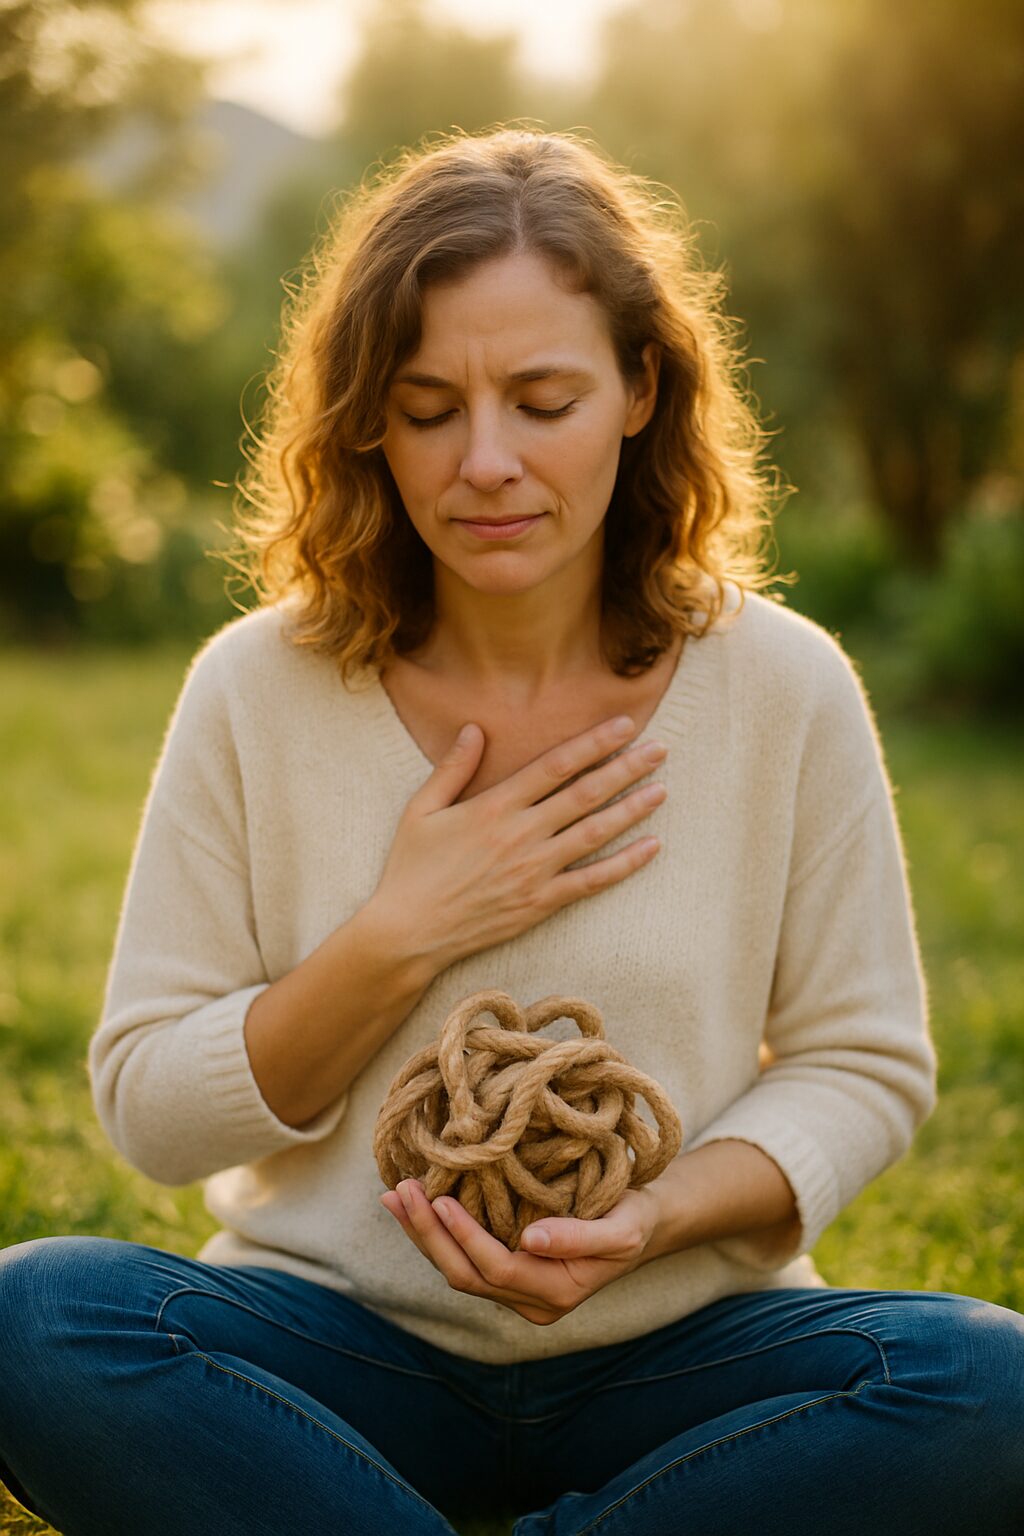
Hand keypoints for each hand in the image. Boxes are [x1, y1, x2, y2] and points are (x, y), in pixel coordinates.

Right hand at [368, 714, 667, 972]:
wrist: (409, 932)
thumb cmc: (411, 868)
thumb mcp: (420, 810)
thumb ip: (452, 768)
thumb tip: (476, 729)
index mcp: (493, 806)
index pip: (555, 765)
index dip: (593, 743)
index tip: (624, 725)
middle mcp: (521, 835)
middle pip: (586, 794)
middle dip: (627, 768)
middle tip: (660, 749)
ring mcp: (534, 871)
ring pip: (595, 833)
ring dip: (632, 810)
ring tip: (662, 790)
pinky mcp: (540, 903)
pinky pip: (591, 882)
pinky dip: (624, 865)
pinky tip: (651, 848)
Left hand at [380, 1179, 661, 1325]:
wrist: (641, 1224)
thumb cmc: (634, 1219)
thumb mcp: (621, 1227)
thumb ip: (580, 1237)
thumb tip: (531, 1240)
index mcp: (557, 1293)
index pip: (498, 1269)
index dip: (466, 1236)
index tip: (440, 1199)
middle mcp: (531, 1301)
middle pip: (465, 1275)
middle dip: (429, 1235)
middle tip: (400, 1193)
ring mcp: (516, 1291)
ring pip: (457, 1269)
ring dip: (424, 1233)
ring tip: (395, 1196)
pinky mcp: (507, 1272)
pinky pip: (463, 1257)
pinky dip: (437, 1232)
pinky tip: (415, 1206)